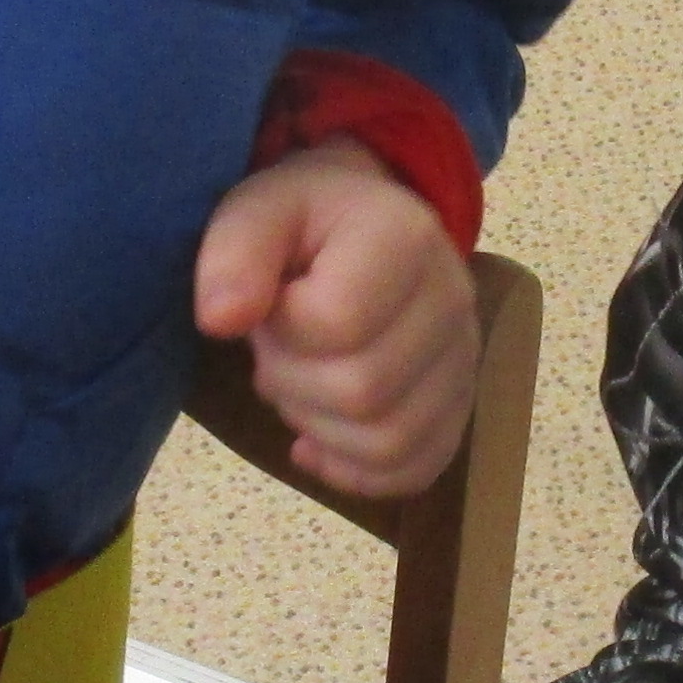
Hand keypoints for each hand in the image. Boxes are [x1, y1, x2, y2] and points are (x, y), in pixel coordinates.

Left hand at [193, 142, 474, 499]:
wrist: (363, 227)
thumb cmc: (303, 220)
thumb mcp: (256, 211)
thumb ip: (233, 253)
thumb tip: (220, 320)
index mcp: (405, 238)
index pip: (338, 324)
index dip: (283, 330)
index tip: (272, 306)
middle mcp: (451, 300)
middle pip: (363, 391)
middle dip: (294, 382)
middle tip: (278, 349)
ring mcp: (462, 358)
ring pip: (389, 441)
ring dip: (321, 427)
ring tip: (301, 384)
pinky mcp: (457, 406)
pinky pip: (414, 469)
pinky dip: (355, 470)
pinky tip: (318, 441)